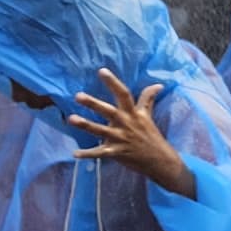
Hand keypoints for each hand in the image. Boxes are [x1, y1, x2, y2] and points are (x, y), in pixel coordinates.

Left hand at [68, 69, 193, 197]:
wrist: (160, 160)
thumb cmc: (151, 136)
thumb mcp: (148, 116)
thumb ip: (148, 99)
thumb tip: (158, 84)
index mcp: (132, 113)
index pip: (123, 94)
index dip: (113, 82)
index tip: (102, 71)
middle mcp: (125, 123)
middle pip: (108, 111)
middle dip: (93, 103)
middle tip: (77, 95)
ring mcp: (120, 138)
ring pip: (100, 130)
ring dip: (85, 125)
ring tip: (70, 119)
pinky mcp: (117, 152)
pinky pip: (100, 153)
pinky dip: (87, 154)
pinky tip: (74, 154)